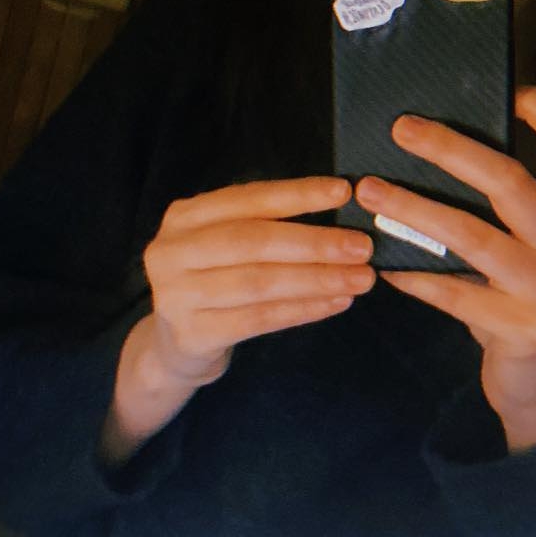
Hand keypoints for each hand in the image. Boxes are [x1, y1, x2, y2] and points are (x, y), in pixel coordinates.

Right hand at [142, 177, 375, 387]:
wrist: (173, 344)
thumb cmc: (213, 279)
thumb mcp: (223, 241)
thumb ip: (264, 223)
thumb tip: (338, 206)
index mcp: (185, 216)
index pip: (248, 199)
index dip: (297, 195)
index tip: (344, 192)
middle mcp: (173, 251)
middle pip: (254, 241)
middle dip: (314, 242)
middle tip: (362, 246)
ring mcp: (177, 295)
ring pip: (260, 282)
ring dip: (317, 279)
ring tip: (360, 278)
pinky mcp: (193, 335)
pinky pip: (259, 319)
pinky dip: (302, 310)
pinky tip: (335, 302)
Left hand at [355, 87, 535, 451]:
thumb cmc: (512, 297)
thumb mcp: (518, 248)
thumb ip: (492, 206)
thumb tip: (423, 143)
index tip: (511, 89)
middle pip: (511, 181)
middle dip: (451, 149)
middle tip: (400, 129)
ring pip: (475, 236)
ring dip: (414, 209)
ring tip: (368, 190)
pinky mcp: (524, 330)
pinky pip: (457, 295)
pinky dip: (415, 276)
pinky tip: (382, 265)